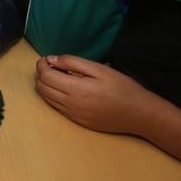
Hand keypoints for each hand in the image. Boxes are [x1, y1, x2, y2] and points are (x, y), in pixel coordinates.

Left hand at [35, 54, 154, 134]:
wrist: (139, 114)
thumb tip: (52, 60)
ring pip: (47, 99)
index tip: (47, 58)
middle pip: (42, 88)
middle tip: (51, 66)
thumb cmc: (122, 88)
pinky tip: (65, 89)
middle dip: (41, 74)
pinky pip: (57, 108)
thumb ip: (73, 62)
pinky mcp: (78, 122)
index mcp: (76, 90)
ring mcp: (73, 116)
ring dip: (45, 86)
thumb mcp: (99, 69)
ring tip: (57, 76)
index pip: (45, 76)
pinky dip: (53, 96)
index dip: (41, 65)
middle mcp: (71, 105)